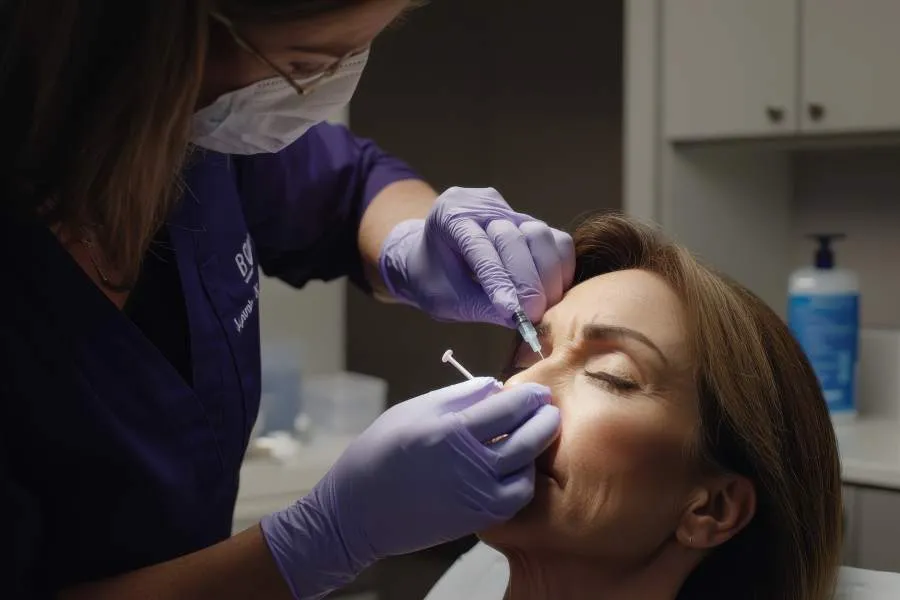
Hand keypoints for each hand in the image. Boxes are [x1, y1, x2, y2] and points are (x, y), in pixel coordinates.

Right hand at [261, 378, 559, 599]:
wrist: (357, 511)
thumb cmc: (380, 452)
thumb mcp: (413, 410)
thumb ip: (458, 396)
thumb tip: (494, 386)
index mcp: (453, 430)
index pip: (509, 408)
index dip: (529, 397)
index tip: (538, 391)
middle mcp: (472, 465)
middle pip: (528, 439)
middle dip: (544, 420)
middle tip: (548, 409)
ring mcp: (478, 496)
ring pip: (527, 470)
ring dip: (535, 451)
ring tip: (532, 436)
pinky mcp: (478, 519)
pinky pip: (515, 497)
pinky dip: (522, 480)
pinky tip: (515, 467)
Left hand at [379, 187, 574, 325]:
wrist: (432, 259)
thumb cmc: (434, 280)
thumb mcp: (447, 300)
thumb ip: (482, 306)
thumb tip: (521, 319)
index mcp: (450, 216)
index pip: (480, 247)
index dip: (499, 280)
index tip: (514, 311)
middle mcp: (482, 205)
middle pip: (514, 237)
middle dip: (526, 280)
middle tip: (533, 314)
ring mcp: (510, 209)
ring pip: (540, 235)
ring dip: (547, 274)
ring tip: (544, 305)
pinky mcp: (530, 221)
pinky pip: (555, 240)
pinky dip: (558, 266)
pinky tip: (552, 291)